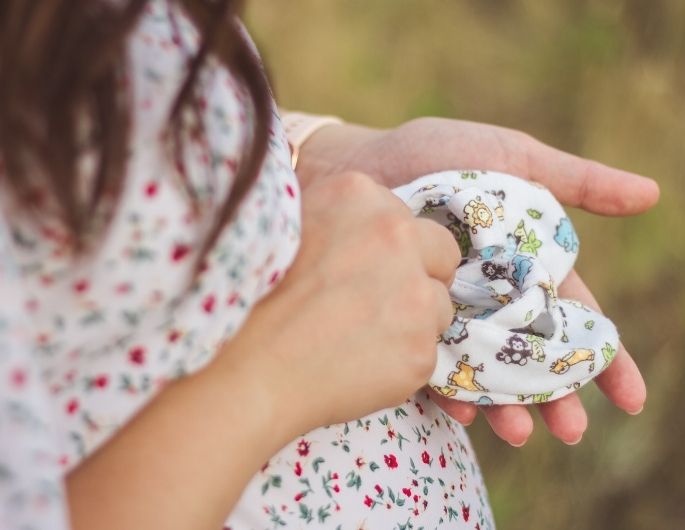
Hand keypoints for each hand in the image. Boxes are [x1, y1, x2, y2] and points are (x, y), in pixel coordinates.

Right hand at [219, 171, 460, 432]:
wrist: (244, 369)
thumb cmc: (251, 299)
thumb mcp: (286, 223)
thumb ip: (335, 216)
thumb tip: (357, 221)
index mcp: (359, 195)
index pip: (403, 218)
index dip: (385, 248)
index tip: (358, 269)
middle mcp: (395, 234)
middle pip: (441, 253)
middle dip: (418, 276)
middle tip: (375, 303)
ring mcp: (414, 293)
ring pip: (440, 306)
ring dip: (412, 321)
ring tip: (360, 338)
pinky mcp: (421, 348)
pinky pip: (427, 353)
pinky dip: (400, 362)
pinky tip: (358, 365)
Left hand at [295, 117, 658, 445]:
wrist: (362, 163)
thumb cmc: (440, 156)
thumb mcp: (515, 160)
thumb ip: (579, 180)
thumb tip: (654, 195)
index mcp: (529, 270)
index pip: (578, 324)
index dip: (608, 362)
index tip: (632, 400)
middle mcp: (495, 302)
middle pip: (537, 363)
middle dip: (558, 399)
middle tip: (572, 432)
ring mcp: (453, 318)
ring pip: (490, 376)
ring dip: (508, 408)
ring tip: (518, 433)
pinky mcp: (408, 326)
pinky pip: (433, 369)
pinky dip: (450, 393)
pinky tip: (464, 410)